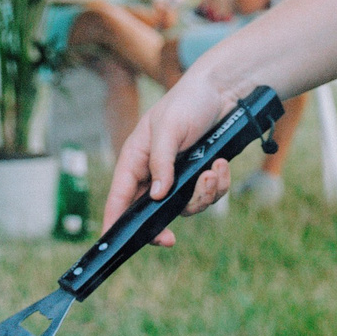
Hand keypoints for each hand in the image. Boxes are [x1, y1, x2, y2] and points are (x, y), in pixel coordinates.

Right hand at [105, 70, 237, 246]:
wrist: (222, 91)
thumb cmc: (187, 102)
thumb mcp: (169, 128)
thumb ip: (161, 161)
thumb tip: (157, 196)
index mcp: (135, 159)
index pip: (119, 197)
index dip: (114, 222)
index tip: (114, 244)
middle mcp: (154, 172)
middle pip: (151, 213)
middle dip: (164, 223)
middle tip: (170, 238)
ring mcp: (177, 176)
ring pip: (185, 207)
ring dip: (202, 194)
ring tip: (213, 170)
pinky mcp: (199, 175)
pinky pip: (207, 195)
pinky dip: (217, 185)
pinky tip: (221, 166)